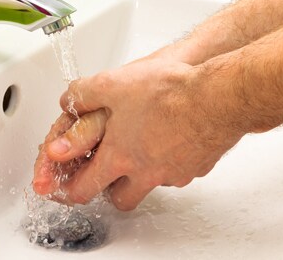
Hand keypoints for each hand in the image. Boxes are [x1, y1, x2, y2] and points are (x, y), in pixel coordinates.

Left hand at [36, 54, 244, 210]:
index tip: (66, 186)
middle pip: (120, 198)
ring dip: (140, 173)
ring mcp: (173, 173)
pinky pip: (177, 171)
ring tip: (140, 145)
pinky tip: (170, 136)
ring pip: (150, 184)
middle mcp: (145, 172)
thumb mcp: (113, 84)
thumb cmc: (168, 92)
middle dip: (108, 188)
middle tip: (106, 172)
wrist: (216, 97)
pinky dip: (169, 160)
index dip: (70, 189)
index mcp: (119, 156)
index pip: (85, 188)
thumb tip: (69, 101)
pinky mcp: (196, 167)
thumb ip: (83, 94)